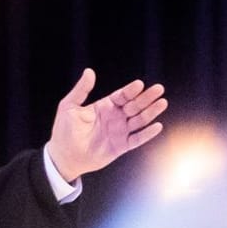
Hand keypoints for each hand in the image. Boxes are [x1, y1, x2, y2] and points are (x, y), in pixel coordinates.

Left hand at [46, 69, 166, 182]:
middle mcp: (115, 117)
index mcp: (105, 106)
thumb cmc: (64, 131)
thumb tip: (89, 71)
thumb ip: (81, 90)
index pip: (122, 95)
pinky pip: (137, 139)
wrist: (64, 156)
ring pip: (139, 120)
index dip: (131, 90)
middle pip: (135, 105)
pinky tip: (156, 126)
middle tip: (158, 89)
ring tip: (162, 103)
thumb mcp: (69, 107)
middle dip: (146, 98)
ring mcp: (120, 131)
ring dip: (151, 112)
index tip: (139, 84)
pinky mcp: (121, 146)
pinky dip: (147, 134)